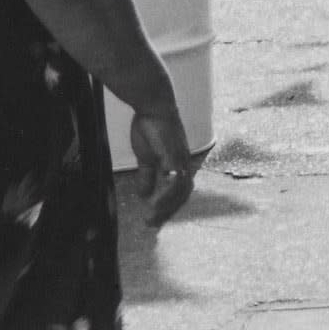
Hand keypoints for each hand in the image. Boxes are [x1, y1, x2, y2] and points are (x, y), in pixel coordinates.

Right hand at [130, 109, 194, 226]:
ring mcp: (180, 158)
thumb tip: (144, 194)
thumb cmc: (150, 127)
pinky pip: (174, 180)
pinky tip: (154, 204)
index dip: (170, 205)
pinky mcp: (173, 155)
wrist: (152, 105)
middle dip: (168, 211)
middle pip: (183, 194)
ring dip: (166, 207)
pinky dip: (166, 194)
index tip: (156, 218)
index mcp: (179, 162)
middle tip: (152, 224)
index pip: (181, 190)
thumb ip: (147, 175)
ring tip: (151, 218)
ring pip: (180, 190)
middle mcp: (184, 162)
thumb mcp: (146, 157)